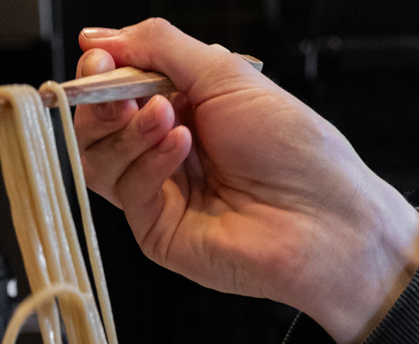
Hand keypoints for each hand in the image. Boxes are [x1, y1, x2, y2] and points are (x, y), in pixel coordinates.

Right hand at [74, 20, 418, 343]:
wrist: (321, 217)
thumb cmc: (292, 148)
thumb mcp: (225, 75)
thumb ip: (160, 48)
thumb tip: (100, 38)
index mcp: (183, 108)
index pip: (116, 88)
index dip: (101, 71)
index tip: (99, 59)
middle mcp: (165, 152)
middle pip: (97, 128)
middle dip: (101, 101)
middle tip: (119, 89)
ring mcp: (160, 195)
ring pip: (100, 161)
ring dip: (127, 130)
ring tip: (166, 116)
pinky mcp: (157, 232)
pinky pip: (128, 190)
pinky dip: (150, 161)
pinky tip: (182, 146)